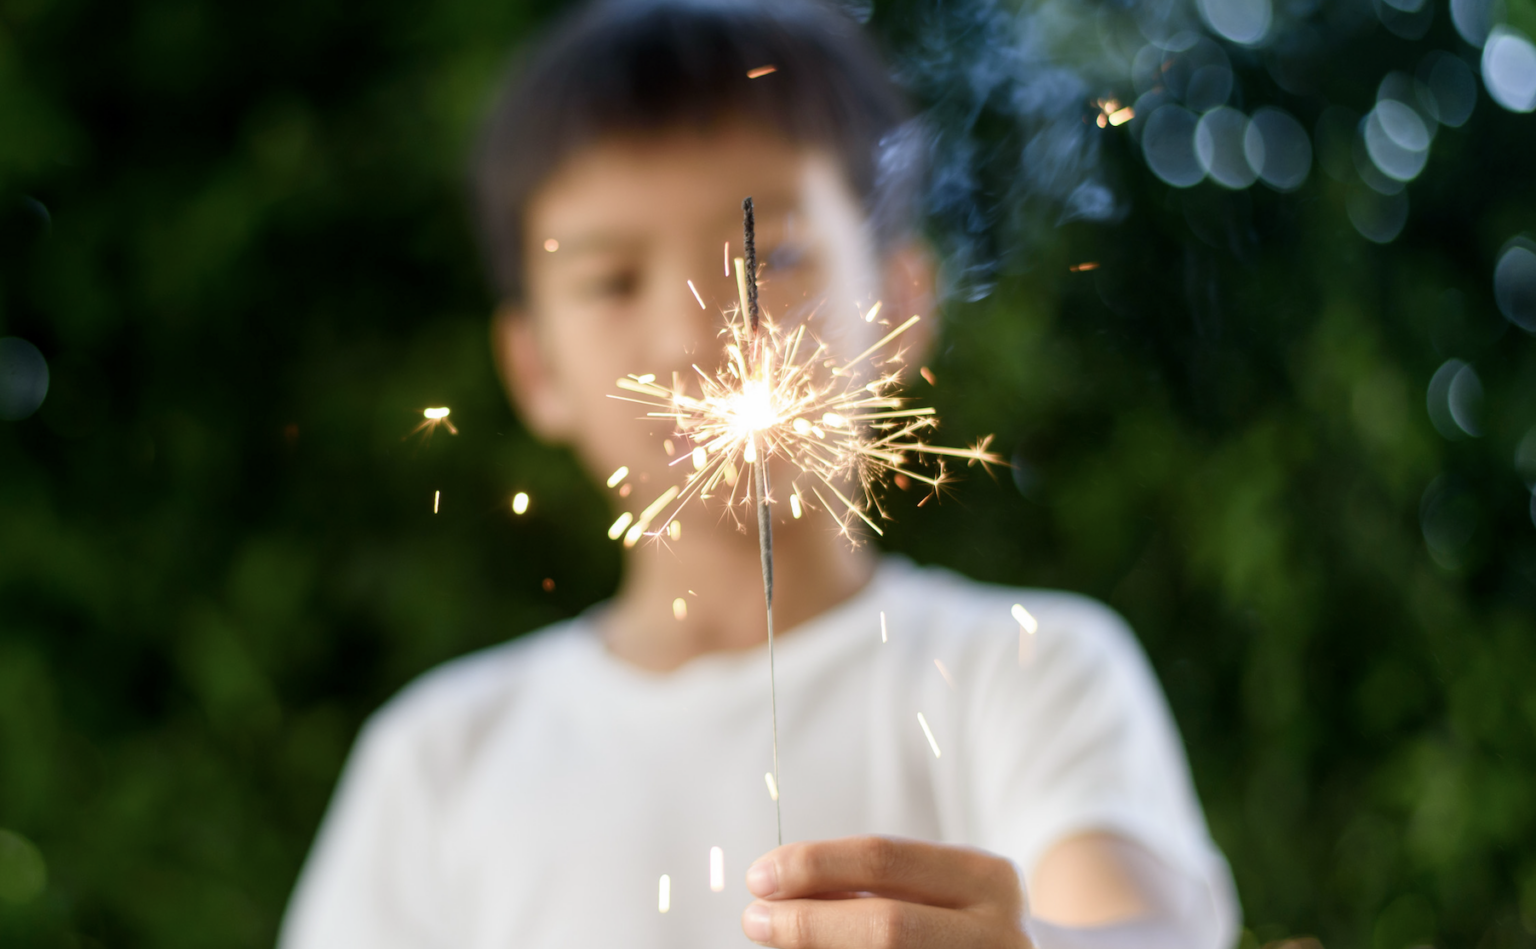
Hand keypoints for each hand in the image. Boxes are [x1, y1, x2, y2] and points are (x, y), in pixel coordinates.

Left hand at [740, 836, 1031, 947]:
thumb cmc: (964, 927)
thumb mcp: (940, 891)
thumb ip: (875, 887)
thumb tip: (781, 891)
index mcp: (988, 879)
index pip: (884, 860)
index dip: (814, 865)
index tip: (760, 876)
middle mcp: (1000, 933)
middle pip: (886, 925)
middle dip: (808, 923)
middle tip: (754, 919)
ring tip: (780, 941)